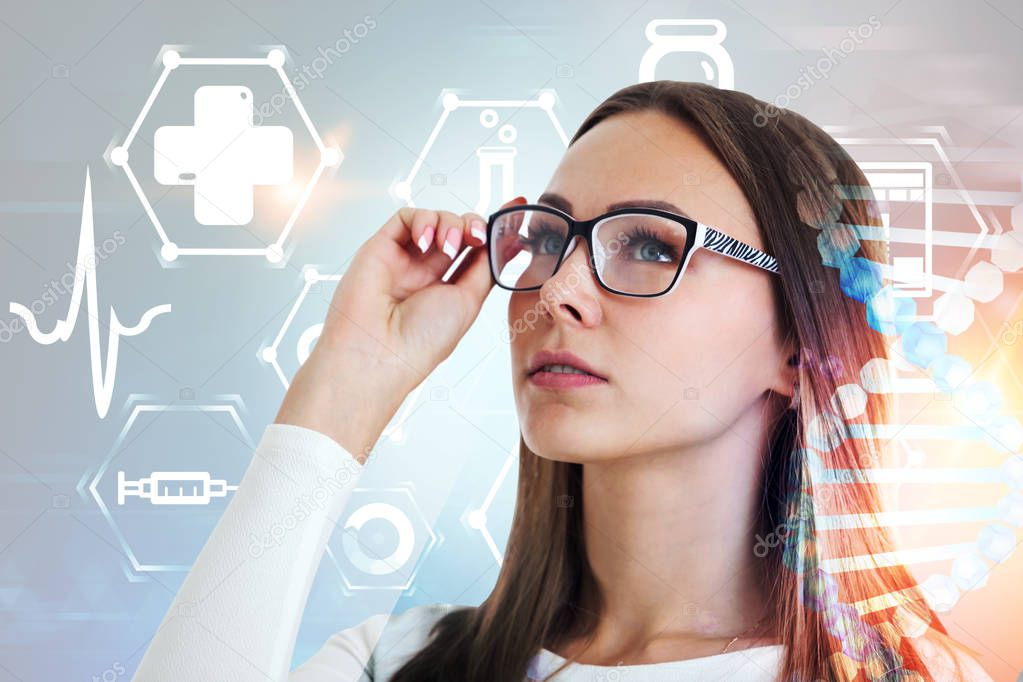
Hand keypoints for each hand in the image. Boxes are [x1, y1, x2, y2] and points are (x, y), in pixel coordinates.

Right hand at [275, 198, 526, 458]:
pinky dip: (423, 220)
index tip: (516, 211)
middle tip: (477, 236)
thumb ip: (486, 267)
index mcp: (449, 292)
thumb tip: (508, 242)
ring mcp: (404, 260)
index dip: (494, 233)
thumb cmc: (422, 340)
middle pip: (458, 231)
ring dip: (450, 224)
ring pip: (436, 219)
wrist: (378, 351)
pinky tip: (425, 241)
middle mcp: (426, 274)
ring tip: (448, 246)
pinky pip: (407, 217)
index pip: (475, 252)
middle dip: (474, 226)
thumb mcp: (469, 302)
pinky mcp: (381, 247)